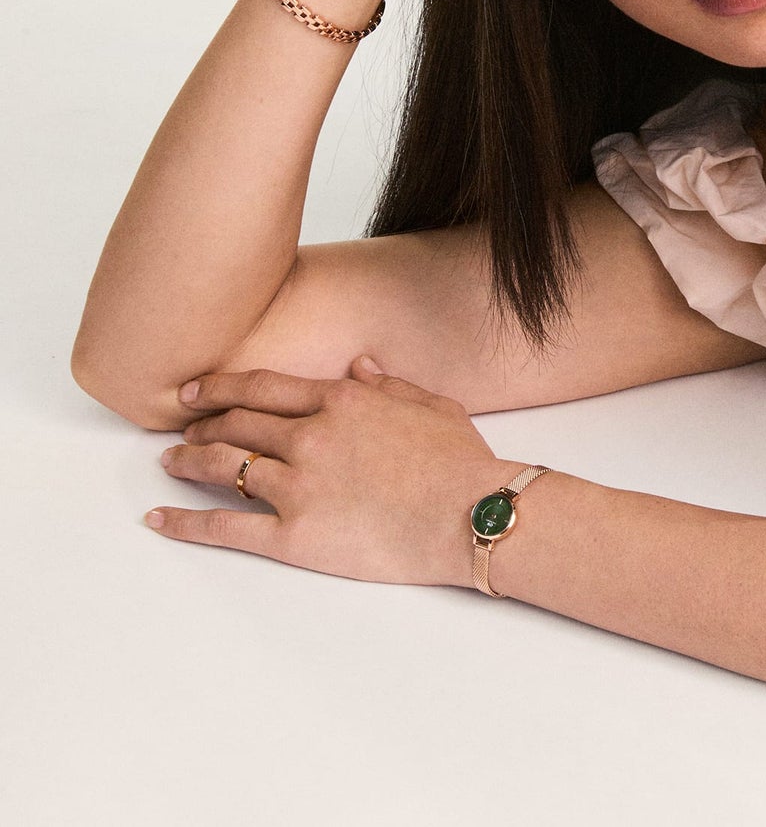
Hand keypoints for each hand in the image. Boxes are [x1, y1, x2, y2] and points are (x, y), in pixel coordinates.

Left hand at [146, 357, 526, 587]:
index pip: (263, 388)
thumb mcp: (431, 405)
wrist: (469, 514)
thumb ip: (388, 384)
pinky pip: (224, 528)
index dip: (222, 387)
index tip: (197, 391)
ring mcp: (298, 485)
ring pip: (224, 468)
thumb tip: (359, 366)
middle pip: (236, 425)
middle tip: (183, 431)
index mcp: (340, 401)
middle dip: (203, 426)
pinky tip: (160, 518)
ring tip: (169, 463)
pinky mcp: (293, 535)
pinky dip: (185, 522)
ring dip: (188, 463)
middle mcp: (310, 436)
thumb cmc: (460, 462)